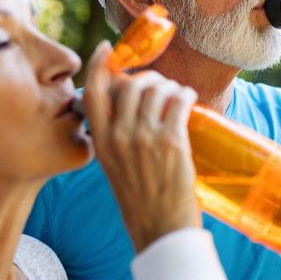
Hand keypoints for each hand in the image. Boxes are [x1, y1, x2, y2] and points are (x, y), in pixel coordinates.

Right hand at [84, 41, 199, 251]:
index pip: (93, 92)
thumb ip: (116, 137)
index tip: (107, 49)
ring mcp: (145, 138)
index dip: (98, 65)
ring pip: (157, 90)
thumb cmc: (140, 200)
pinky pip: (178, 101)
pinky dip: (185, 94)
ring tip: (177, 95)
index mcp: (102, 142)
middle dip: (148, 78)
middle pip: (130, 85)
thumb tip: (130, 106)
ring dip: (170, 86)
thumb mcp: (115, 166)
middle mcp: (119, 137)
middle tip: (159, 85)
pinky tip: (188, 98)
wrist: (160, 230)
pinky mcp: (171, 142)